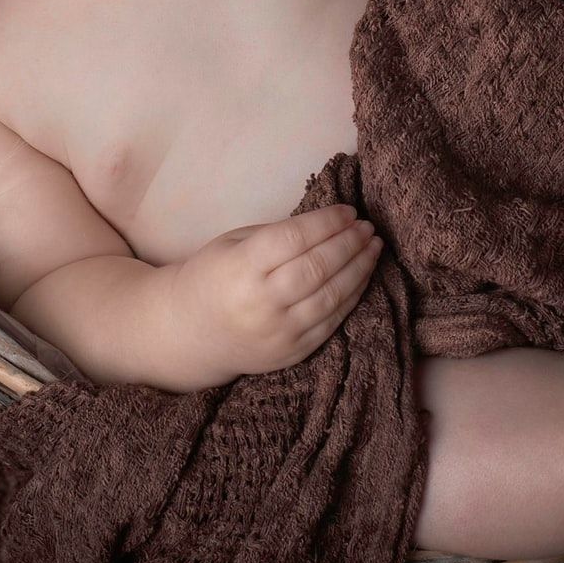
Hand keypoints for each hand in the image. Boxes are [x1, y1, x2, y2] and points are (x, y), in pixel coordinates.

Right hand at [171, 203, 384, 380]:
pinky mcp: (292, 352)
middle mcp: (261, 303)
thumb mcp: (233, 243)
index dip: (327, 221)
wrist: (190, 334)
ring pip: (331, 296)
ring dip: (359, 268)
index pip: (295, 238)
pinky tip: (363, 275)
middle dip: (349, 242)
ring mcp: (279, 332)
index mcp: (241, 268)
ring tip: (373, 246)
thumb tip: (328, 222)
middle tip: (367, 226)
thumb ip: (277, 234)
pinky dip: (353, 295)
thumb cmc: (213, 276)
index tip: (348, 210)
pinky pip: (332, 321)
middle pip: (318, 267)